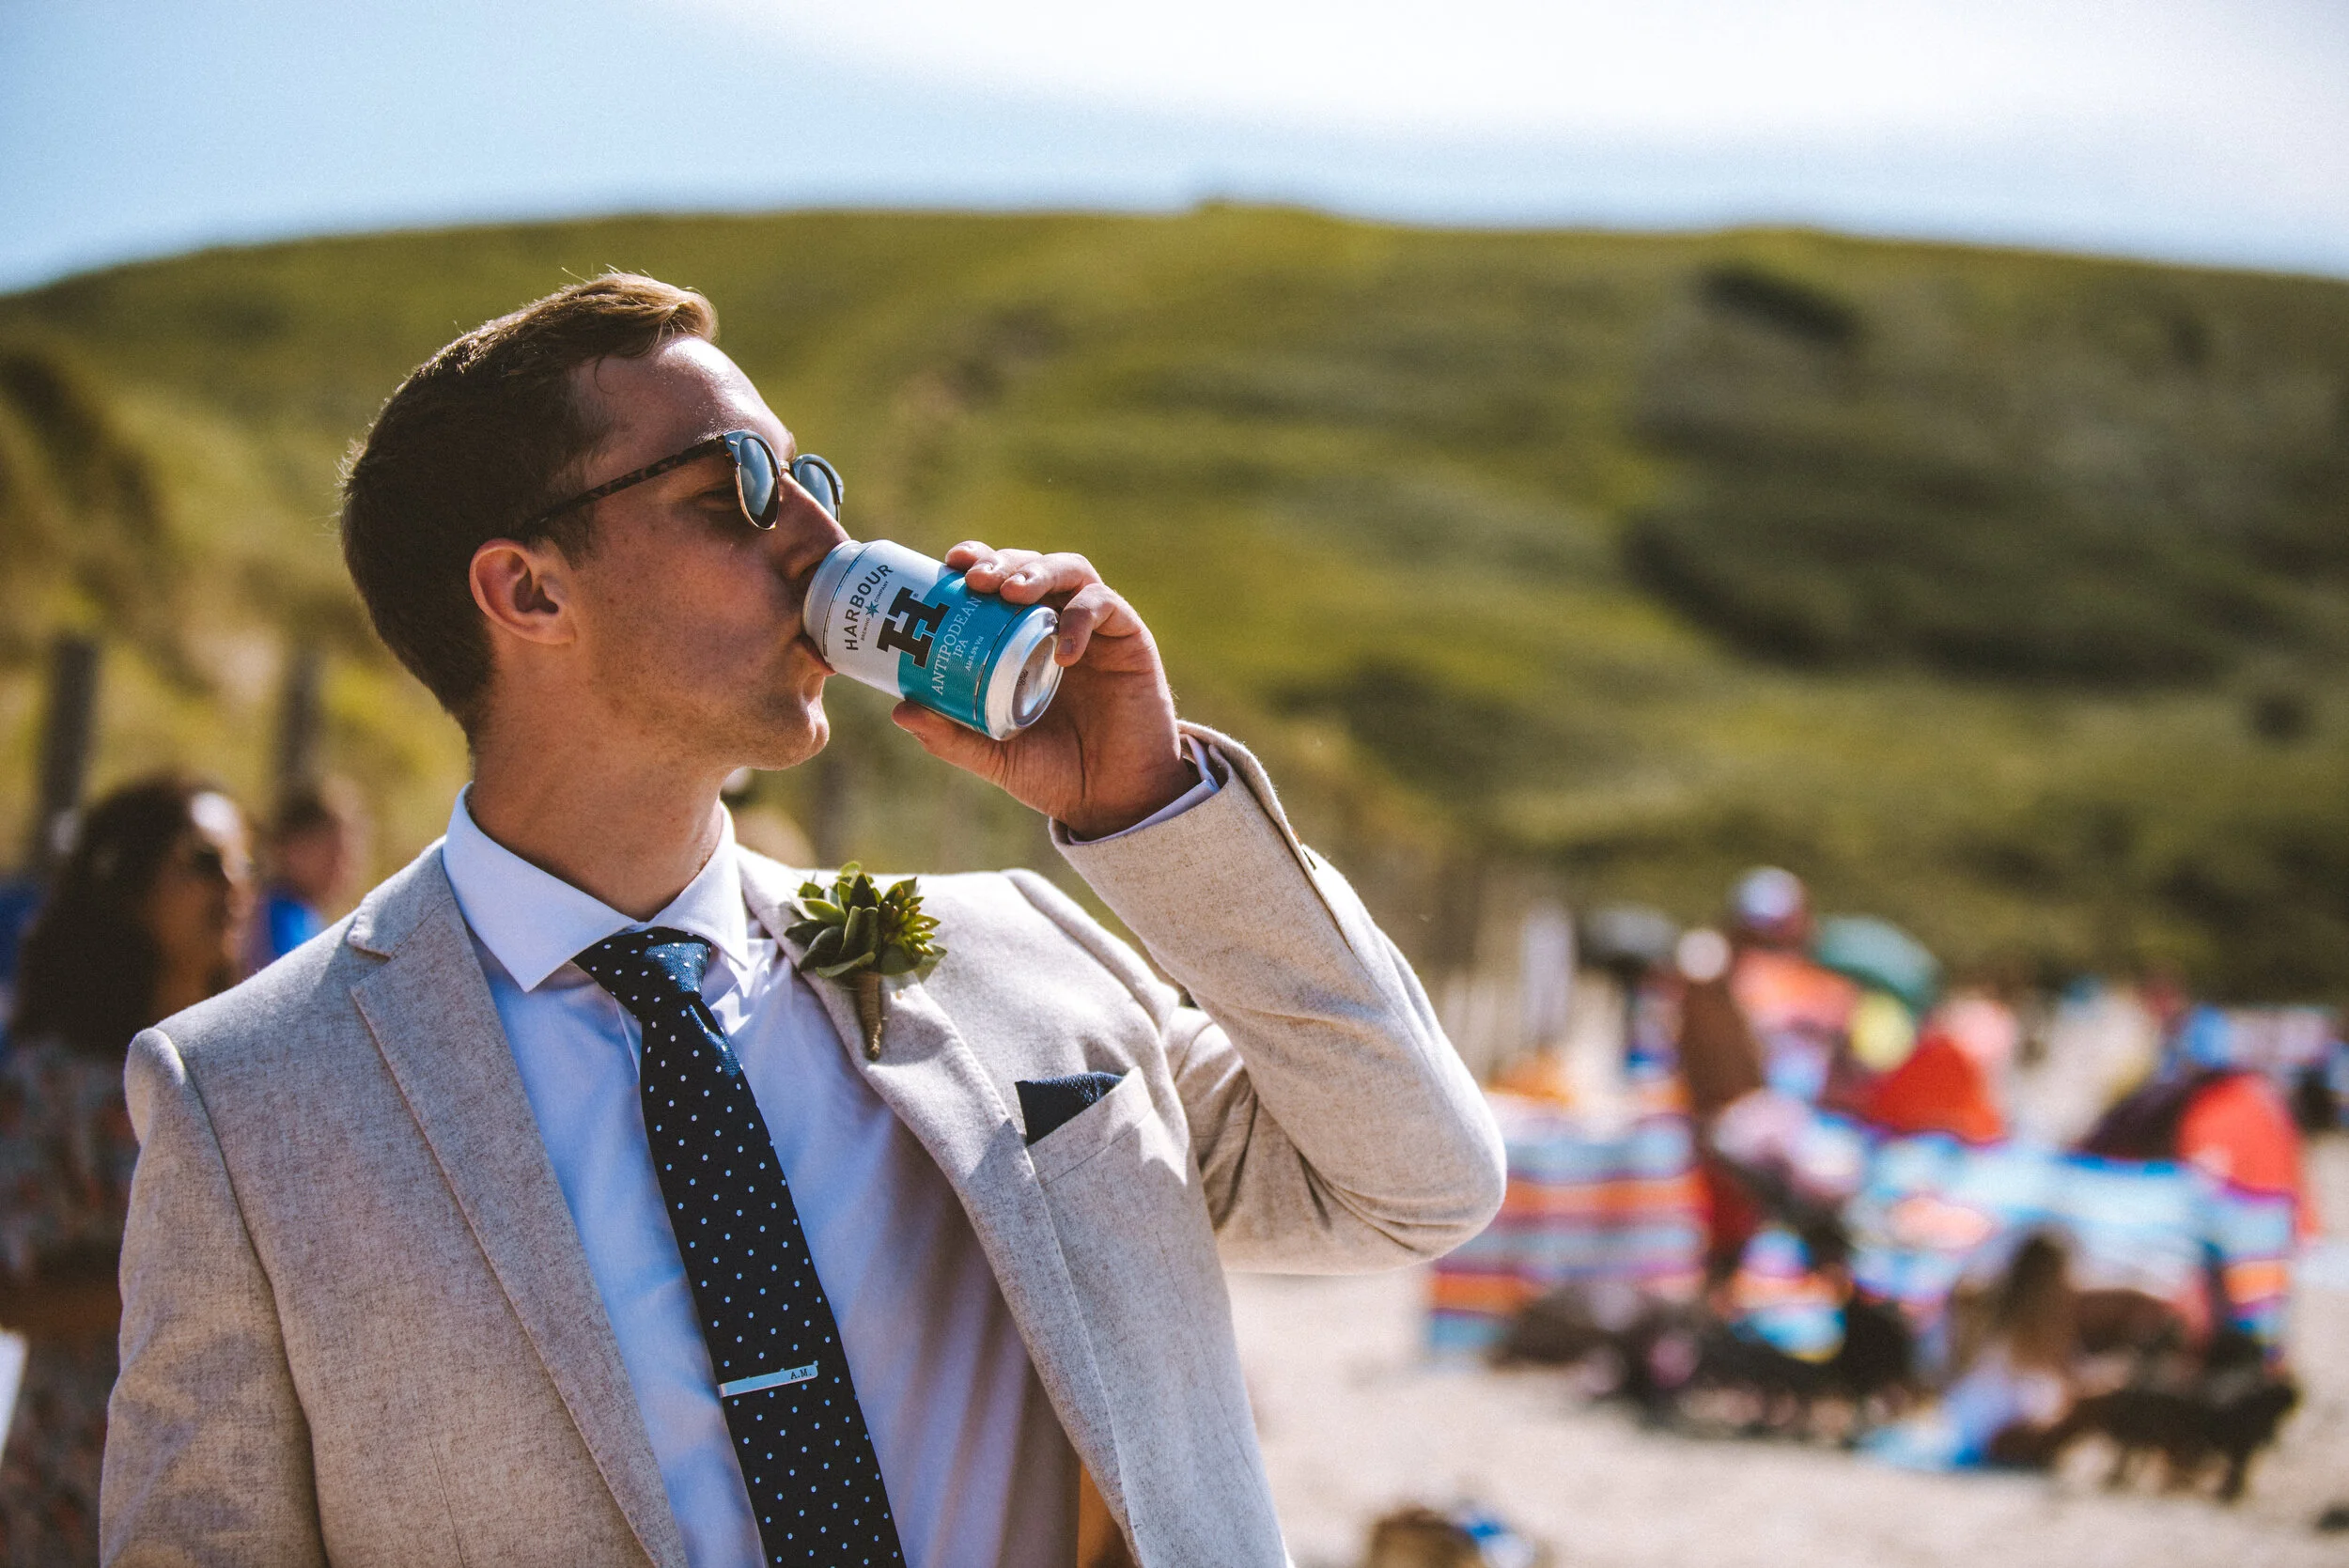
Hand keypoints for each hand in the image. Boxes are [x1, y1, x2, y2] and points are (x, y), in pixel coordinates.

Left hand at [887, 543, 1192, 838]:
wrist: (1113, 800)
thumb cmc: (1055, 773)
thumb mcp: (995, 756)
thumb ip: (953, 737)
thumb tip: (900, 711)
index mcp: (1022, 640)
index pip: (998, 583)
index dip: (977, 562)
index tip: (950, 564)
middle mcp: (1057, 624)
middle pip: (1029, 565)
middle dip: (1001, 562)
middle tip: (976, 579)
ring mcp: (1095, 629)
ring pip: (1070, 571)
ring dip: (1038, 571)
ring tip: (1012, 592)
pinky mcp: (1129, 639)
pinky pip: (1106, 607)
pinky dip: (1082, 617)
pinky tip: (1063, 649)